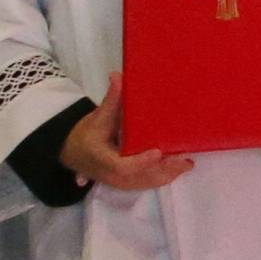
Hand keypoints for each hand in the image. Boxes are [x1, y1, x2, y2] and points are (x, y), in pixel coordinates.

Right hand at [60, 72, 192, 194]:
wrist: (73, 153)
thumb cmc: (85, 135)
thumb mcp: (97, 117)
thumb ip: (110, 100)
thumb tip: (117, 76)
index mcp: (102, 159)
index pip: (122, 166)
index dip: (140, 162)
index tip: (157, 152)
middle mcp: (112, 175)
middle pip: (141, 177)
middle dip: (163, 169)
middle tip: (184, 158)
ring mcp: (120, 182)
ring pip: (147, 182)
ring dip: (168, 174)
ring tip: (186, 162)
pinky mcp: (127, 184)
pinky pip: (148, 183)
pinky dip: (164, 177)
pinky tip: (180, 168)